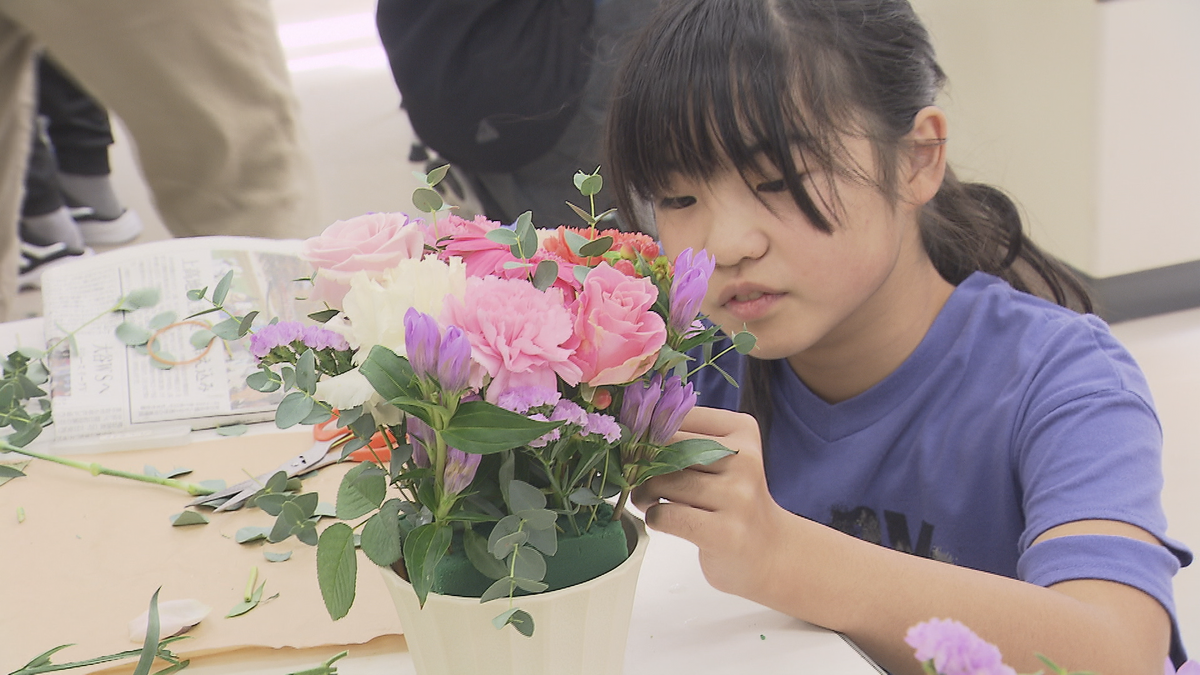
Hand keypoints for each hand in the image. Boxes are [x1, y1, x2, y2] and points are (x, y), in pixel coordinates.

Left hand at [631, 406, 792, 602]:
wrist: (771, 551)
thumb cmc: (733, 500)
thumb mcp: (722, 458)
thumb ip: (685, 441)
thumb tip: (631, 435)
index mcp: (742, 430)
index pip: (678, 417)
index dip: (647, 434)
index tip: (638, 450)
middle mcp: (744, 459)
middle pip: (667, 449)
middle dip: (642, 466)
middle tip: (638, 480)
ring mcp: (738, 497)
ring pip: (662, 483)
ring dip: (644, 494)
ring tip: (651, 501)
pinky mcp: (725, 533)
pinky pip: (665, 516)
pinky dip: (654, 518)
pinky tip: (665, 520)